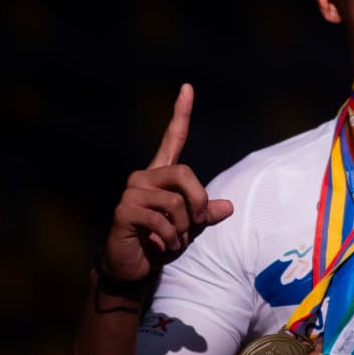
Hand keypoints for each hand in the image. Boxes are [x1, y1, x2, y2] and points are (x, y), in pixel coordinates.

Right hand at [97, 83, 233, 283]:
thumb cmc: (160, 242)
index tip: (188, 87)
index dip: (181, 113)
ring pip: (175, 202)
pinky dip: (171, 239)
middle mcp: (144, 177)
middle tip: (198, 224)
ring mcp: (132, 192)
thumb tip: (228, 207)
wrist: (132, 267)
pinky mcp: (124, 211)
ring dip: (184, 229)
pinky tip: (161, 246)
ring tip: (175, 241)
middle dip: (199, 202)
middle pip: (184, 173)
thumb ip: (206, 214)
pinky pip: (162, 222)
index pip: (173, 138)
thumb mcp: (190, 227)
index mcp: (161, 175)